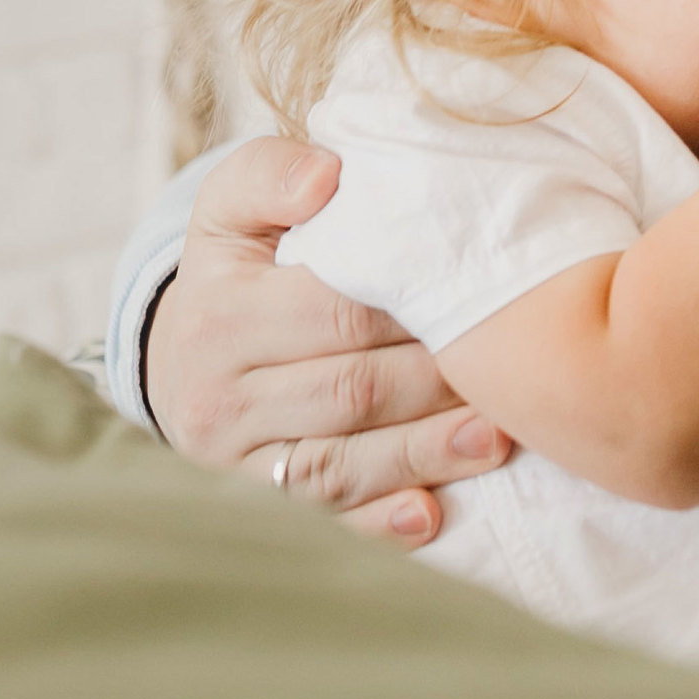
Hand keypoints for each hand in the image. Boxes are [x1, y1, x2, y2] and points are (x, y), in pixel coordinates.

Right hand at [146, 136, 512, 544]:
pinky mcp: (255, 509)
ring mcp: (233, 463)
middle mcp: (217, 395)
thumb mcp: (235, 208)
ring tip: (501, 435)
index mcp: (219, 314)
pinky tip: (433, 517)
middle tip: (521, 366)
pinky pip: (324, 521)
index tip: (489, 292)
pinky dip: (379, 524)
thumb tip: (329, 177)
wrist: (178, 358)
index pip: (338, 310)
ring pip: (343, 464)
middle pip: (353, 389)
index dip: (418, 302)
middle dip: (441, 381)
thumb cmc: (239, 268)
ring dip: (427, 454)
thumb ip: (273, 174)